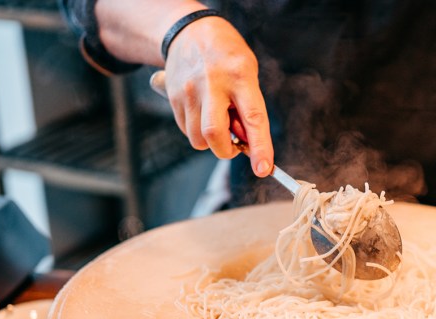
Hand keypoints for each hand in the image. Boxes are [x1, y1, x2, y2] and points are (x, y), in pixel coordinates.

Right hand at [163, 16, 273, 176]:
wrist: (190, 32)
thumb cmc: (228, 58)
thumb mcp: (248, 75)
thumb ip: (249, 109)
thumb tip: (246, 145)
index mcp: (240, 76)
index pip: (253, 118)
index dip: (259, 147)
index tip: (263, 169)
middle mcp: (212, 83)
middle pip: (214, 134)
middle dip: (225, 151)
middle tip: (233, 146)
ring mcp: (189, 91)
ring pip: (198, 139)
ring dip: (211, 141)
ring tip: (217, 118)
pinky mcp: (173, 97)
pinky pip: (186, 130)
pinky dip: (198, 131)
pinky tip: (203, 112)